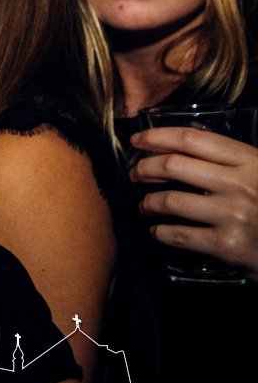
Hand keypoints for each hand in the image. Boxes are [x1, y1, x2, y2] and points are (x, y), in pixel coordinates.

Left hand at [131, 126, 257, 278]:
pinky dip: (160, 232)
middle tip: (136, 173)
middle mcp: (240, 184)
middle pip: (174, 165)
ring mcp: (232, 215)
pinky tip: (157, 230)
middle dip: (145, 167)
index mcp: (250, 160)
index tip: (138, 140)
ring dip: (149, 202)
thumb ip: (232, 156)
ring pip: (170, 200)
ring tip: (146, 204)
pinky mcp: (227, 246)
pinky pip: (178, 235)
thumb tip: (189, 137)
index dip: (158, 136)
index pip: (193, 139)